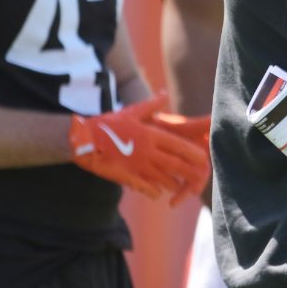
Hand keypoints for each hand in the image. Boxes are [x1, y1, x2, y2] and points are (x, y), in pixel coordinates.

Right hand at [69, 92, 209, 205]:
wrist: (82, 141)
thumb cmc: (107, 124)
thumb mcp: (130, 112)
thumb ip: (151, 105)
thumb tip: (164, 93)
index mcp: (150, 135)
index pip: (178, 145)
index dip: (192, 153)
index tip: (204, 156)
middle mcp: (146, 151)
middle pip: (175, 164)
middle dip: (189, 171)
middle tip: (201, 176)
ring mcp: (136, 166)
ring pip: (162, 178)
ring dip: (173, 183)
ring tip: (181, 186)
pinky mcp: (126, 177)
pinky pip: (145, 187)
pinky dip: (154, 191)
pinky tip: (159, 194)